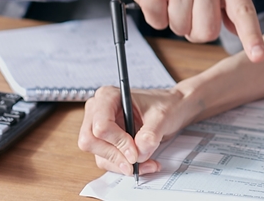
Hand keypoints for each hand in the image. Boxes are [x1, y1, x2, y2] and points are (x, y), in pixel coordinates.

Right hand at [78, 86, 195, 174]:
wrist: (172, 110)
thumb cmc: (165, 105)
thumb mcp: (162, 116)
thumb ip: (150, 134)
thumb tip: (139, 153)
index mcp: (108, 96)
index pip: (101, 125)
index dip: (117, 142)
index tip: (135, 152)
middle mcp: (98, 111)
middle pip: (91, 141)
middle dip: (115, 156)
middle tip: (137, 162)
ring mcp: (99, 127)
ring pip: (99, 155)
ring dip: (122, 164)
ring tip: (148, 163)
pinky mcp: (105, 142)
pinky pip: (107, 161)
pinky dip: (124, 166)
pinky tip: (143, 164)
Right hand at [108, 0, 263, 61]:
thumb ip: (226, 1)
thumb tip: (237, 29)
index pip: (243, 10)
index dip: (252, 36)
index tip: (258, 56)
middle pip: (208, 32)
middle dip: (195, 30)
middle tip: (187, 8)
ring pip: (181, 30)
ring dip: (173, 20)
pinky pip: (158, 24)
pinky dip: (155, 16)